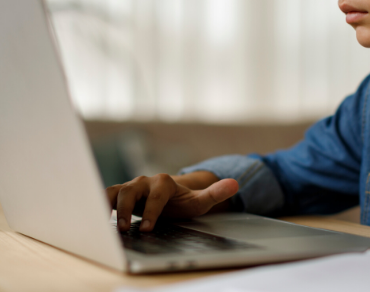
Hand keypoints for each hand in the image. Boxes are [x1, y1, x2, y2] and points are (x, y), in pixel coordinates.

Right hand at [106, 172, 238, 231]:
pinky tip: (92, 218)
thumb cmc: (184, 201)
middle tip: (124, 228)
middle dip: (126, 209)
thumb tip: (235, 184)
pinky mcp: (119, 194)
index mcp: (164, 182)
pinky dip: (97, 204)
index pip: (157, 194)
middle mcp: (145, 182)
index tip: (149, 228)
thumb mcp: (201, 200)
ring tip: (106, 224)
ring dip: (108, 206)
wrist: (171, 197)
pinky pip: (105, 196)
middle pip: (131, 190)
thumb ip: (216, 192)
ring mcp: (131, 187)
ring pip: (115, 192)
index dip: (152, 210)